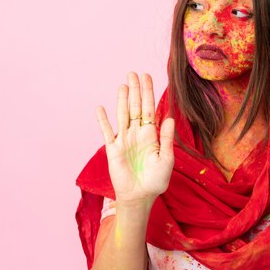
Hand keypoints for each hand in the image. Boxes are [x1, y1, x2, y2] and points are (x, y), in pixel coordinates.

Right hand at [95, 72, 174, 204]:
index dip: (148, 93)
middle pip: (135, 107)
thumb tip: (169, 118)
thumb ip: (166, 139)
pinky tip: (100, 108)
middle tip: (134, 73)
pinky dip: (103, 120)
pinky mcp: (113, 149)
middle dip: (135, 90)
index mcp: (151, 134)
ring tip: (123, 85)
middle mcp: (137, 133)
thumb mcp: (166, 159)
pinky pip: (107, 132)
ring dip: (122, 100)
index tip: (147, 77)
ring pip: (123, 115)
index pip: (149, 109)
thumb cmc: (156, 180)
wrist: (140, 196)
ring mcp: (124, 140)